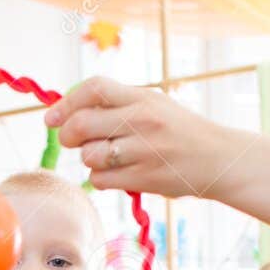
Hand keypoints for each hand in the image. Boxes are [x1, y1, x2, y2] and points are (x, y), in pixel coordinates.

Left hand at [43, 76, 239, 198]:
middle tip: (71, 140)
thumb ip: (116, 104)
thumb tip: (67, 110)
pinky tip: (118, 173)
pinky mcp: (144, 178)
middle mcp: (142, 121)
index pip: (93, 88)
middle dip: (67, 135)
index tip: (51, 117)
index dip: (65, 103)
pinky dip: (102, 179)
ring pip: (89, 156)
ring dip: (89, 159)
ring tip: (107, 157)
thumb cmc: (178, 131)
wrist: (218, 159)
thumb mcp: (153, 104)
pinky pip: (101, 180)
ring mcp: (143, 151)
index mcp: (142, 97)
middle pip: (81, 125)